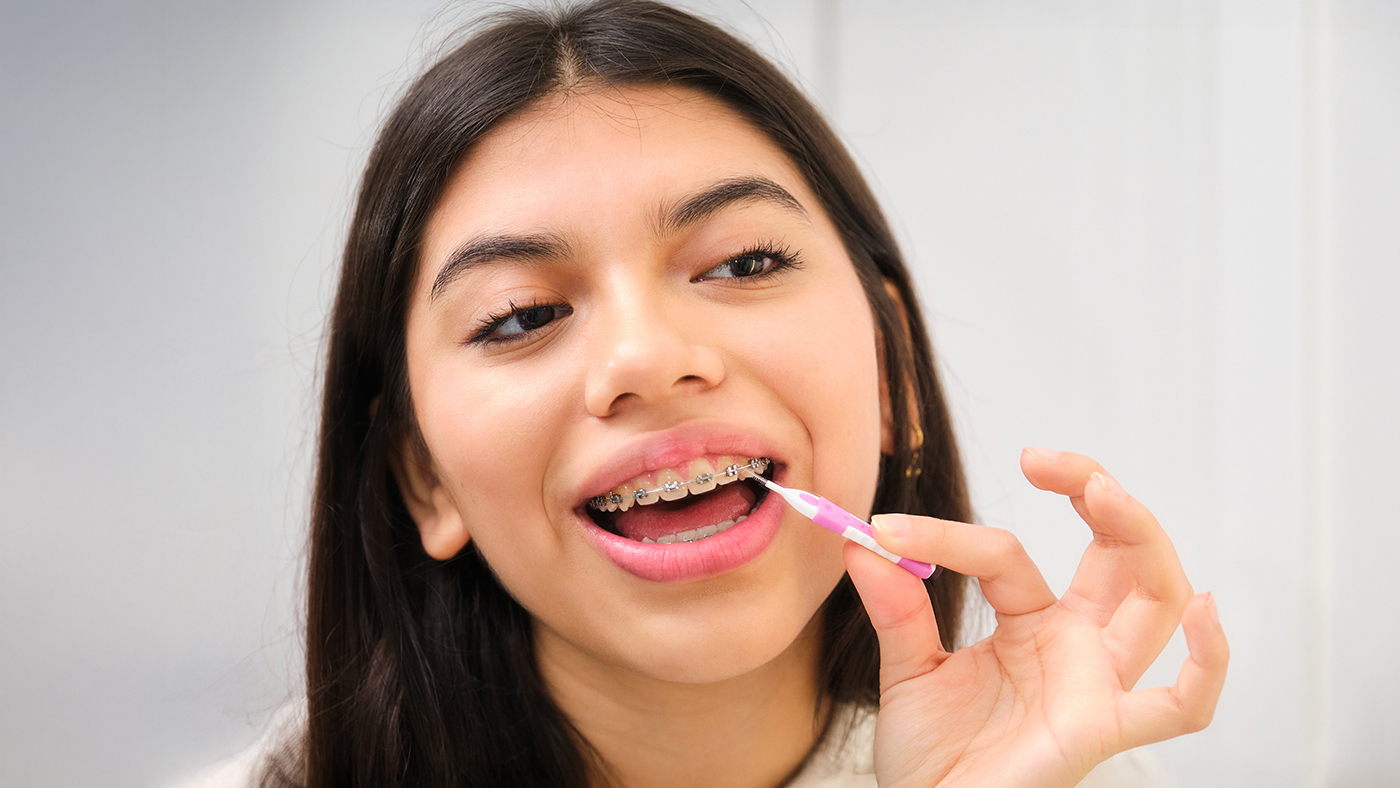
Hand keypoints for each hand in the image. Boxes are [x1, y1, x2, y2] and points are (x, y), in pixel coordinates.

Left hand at [844, 448, 1228, 787]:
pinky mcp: (1103, 729)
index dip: (948, 538)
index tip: (886, 531)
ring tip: (1104, 493)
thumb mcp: (907, 670)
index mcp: (1031, 624)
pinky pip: (1181, 706)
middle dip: (1098, 496)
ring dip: (1142, 541)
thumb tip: (863, 540)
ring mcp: (1095, 683)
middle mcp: (1075, 646)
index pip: (1007, 555)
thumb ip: (896, 607)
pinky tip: (1205, 612)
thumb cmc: (931, 760)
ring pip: (1155, 602)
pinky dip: (1208, 664)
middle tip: (1048, 461)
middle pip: (1118, 556)